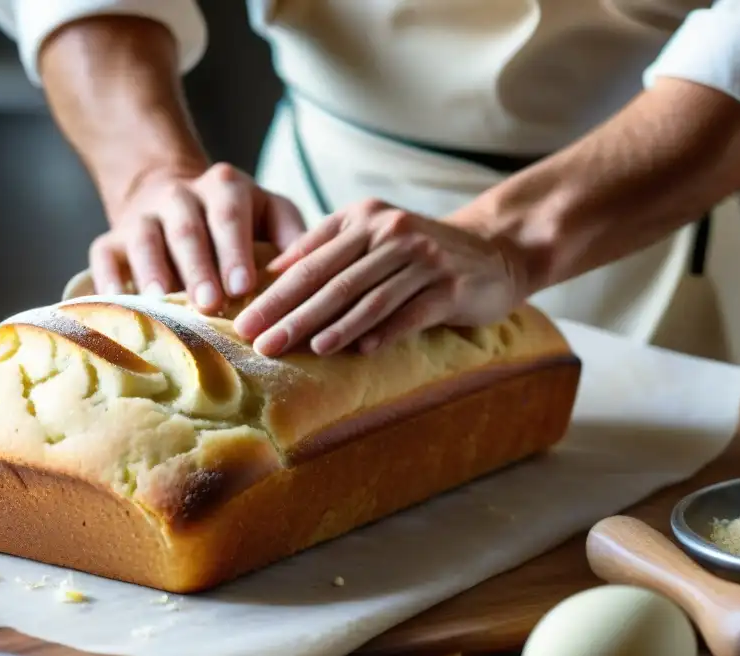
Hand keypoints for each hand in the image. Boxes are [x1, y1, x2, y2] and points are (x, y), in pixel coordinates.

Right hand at [89, 163, 304, 313]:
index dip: (235, 251)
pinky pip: (104, 255)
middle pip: (188, 230)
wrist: (170, 195)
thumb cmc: (236, 219)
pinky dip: (109, 279)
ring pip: (145, 240)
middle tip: (209, 304)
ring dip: (153, 271)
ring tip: (162, 303)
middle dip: (198, 268)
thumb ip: (292, 236)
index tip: (244, 287)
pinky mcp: (111, 239)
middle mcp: (180, 195)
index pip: (230, 216)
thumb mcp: (270, 212)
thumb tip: (314, 273)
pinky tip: (117, 303)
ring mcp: (142, 216)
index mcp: (225, 187)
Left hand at [232, 199, 527, 356]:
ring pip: (367, 298)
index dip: (273, 294)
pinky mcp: (450, 287)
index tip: (242, 322)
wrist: (496, 251)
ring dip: (333, 326)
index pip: (309, 262)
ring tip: (304, 349)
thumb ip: (325, 247)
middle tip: (260, 342)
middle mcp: (391, 234)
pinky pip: (409, 313)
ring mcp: (423, 259)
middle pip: (331, 281)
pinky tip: (359, 351)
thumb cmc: (420, 251)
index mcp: (363, 220)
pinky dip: (382, 332)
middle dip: (291, 314)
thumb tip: (272, 271)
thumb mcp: (372, 235)